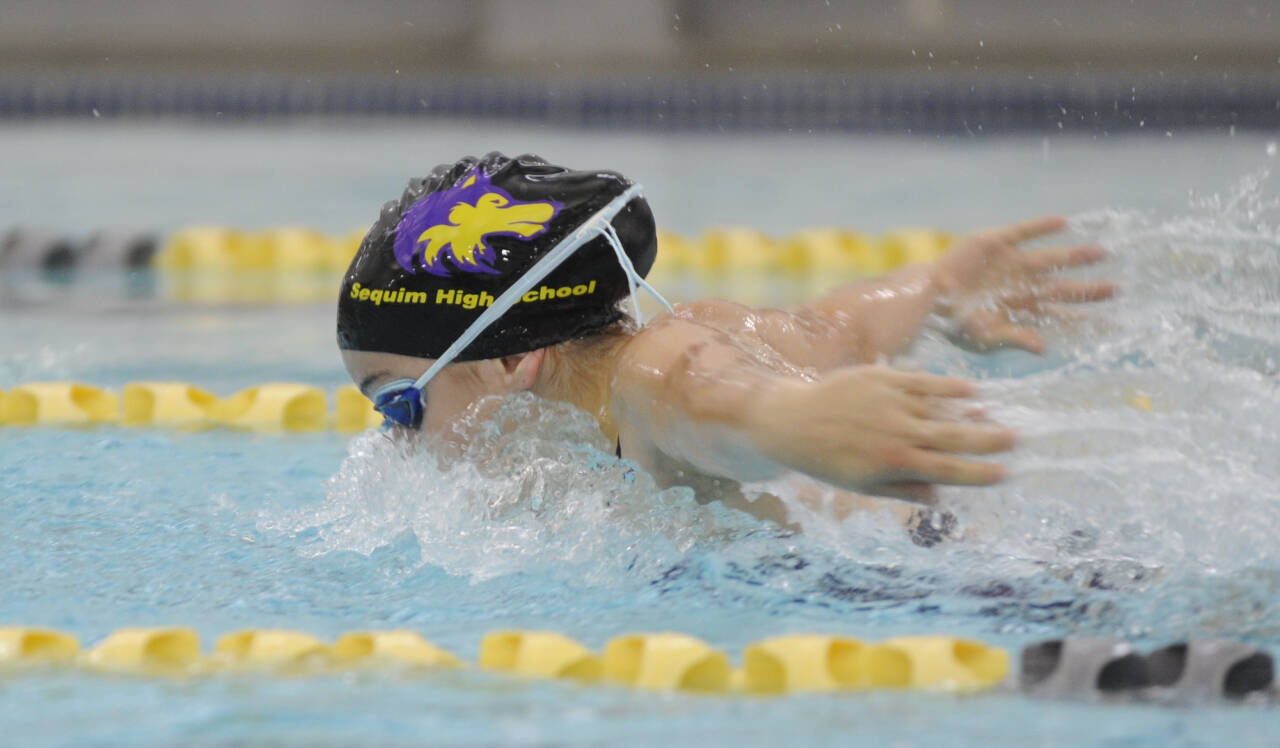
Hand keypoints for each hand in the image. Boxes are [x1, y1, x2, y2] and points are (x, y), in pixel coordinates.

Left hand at [749, 365, 1015, 501]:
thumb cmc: (829, 460)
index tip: (1005, 474)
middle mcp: (898, 432)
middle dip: (988, 440)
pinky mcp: (884, 379)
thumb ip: (905, 490)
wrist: (793, 421)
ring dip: (972, 413)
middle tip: (1018, 440)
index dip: (978, 473)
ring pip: (943, 409)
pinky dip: (950, 386)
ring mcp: (892, 403)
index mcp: (895, 463)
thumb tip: (943, 497)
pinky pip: (925, 382)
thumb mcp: (864, 486)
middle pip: (954, 437)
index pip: (948, 470)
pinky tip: (973, 390)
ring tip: (996, 415)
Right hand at [932, 216, 1114, 352]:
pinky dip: (1042, 227)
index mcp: (1023, 310)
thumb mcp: (986, 337)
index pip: (1061, 315)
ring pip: (1051, 259)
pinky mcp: (996, 243)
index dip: (1085, 319)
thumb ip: (1015, 338)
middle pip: (1064, 288)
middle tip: (1117, 290)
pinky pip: (1024, 232)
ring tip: (1101, 253)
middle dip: (1089, 290)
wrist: (927, 297)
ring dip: (1075, 256)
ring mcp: (1012, 263)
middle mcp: (1023, 285)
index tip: (1111, 325)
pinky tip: (1064, 222)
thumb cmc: (954, 322)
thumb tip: (1044, 348)